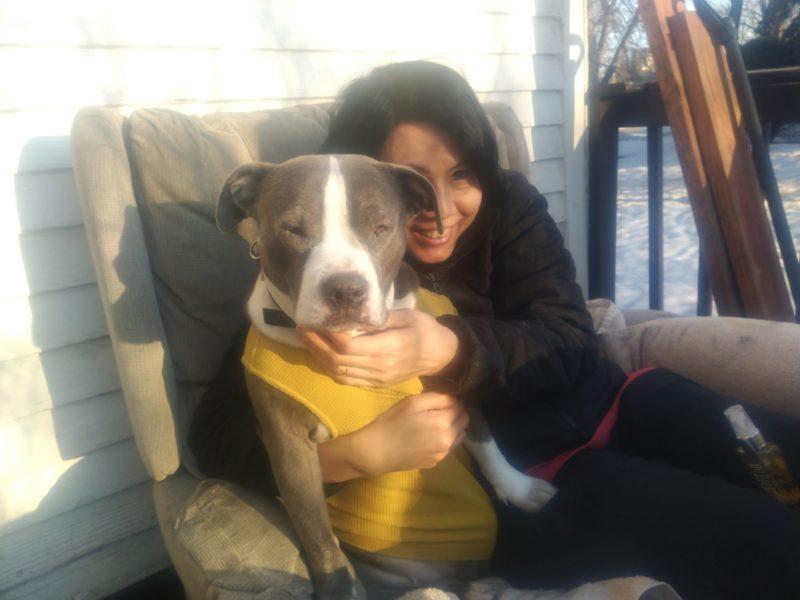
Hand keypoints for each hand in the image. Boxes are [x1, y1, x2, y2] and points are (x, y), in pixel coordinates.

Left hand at [298, 309, 458, 386]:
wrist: (441, 355)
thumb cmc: (424, 329)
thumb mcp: (405, 316)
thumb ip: (378, 319)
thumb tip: (351, 318)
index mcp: (388, 348)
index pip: (348, 345)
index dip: (326, 335)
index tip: (314, 320)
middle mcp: (380, 367)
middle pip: (338, 359)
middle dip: (316, 344)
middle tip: (302, 328)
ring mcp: (377, 379)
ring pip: (338, 372)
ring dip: (319, 357)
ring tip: (307, 340)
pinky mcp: (375, 384)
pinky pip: (346, 379)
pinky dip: (329, 368)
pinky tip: (321, 354)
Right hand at [351, 392, 468, 473]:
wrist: (376, 452)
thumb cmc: (392, 422)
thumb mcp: (413, 402)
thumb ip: (438, 398)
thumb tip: (453, 400)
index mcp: (444, 423)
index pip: (460, 407)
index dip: (451, 401)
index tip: (440, 401)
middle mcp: (448, 441)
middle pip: (463, 422)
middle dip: (455, 414)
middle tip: (438, 410)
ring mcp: (442, 454)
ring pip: (458, 436)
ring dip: (451, 427)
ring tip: (433, 424)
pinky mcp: (434, 463)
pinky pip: (446, 448)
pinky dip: (442, 440)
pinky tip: (426, 438)